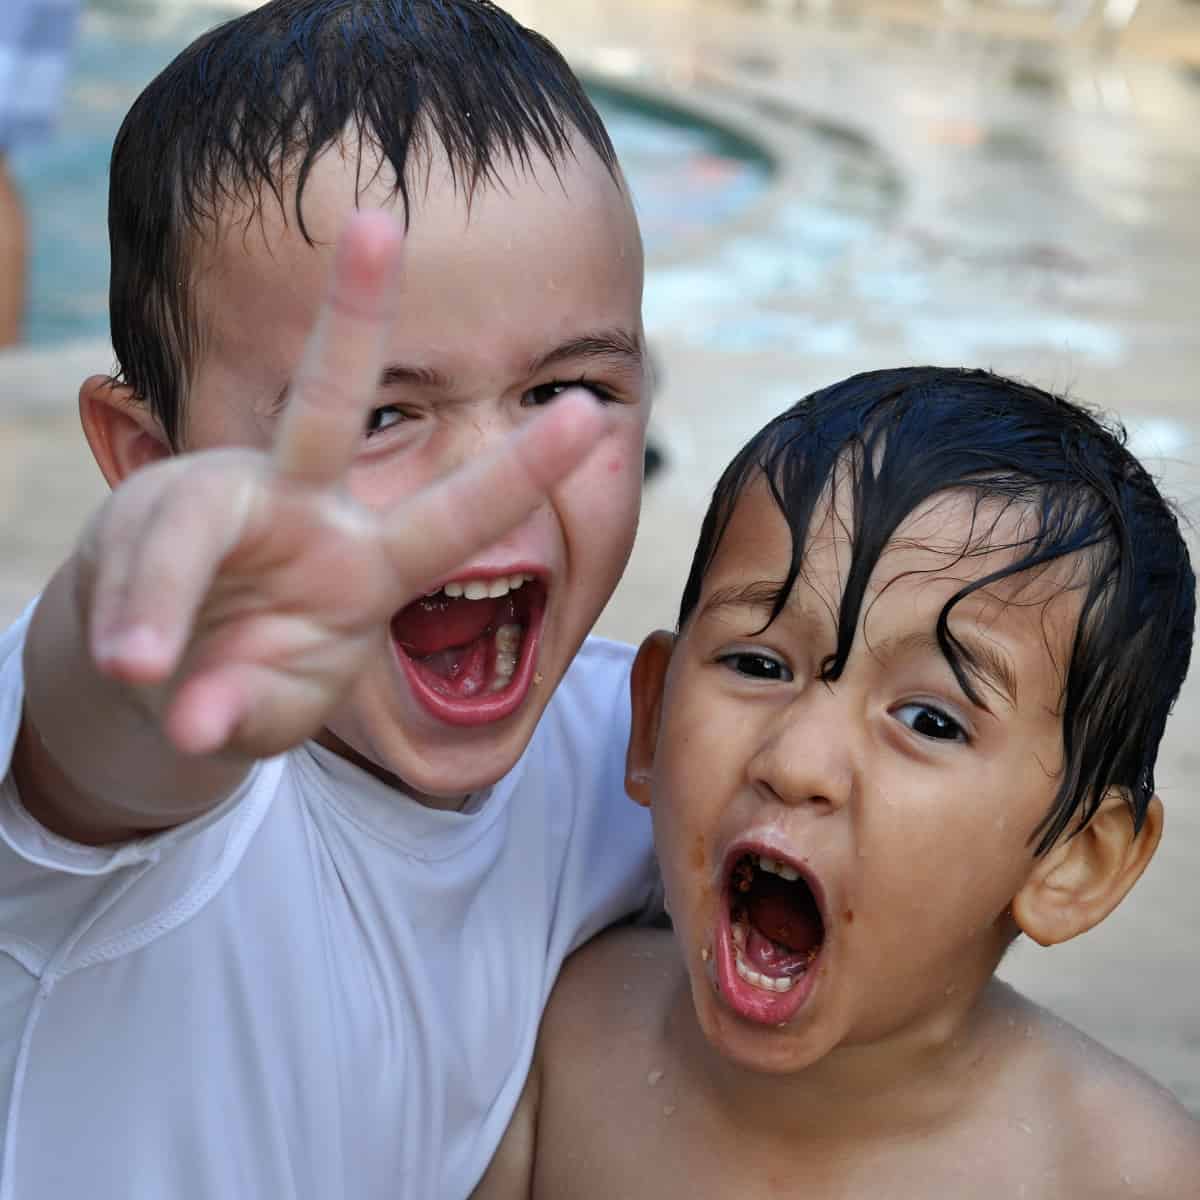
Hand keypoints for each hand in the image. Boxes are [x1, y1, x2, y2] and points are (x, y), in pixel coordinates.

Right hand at [79, 211, 608, 758]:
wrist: (153, 668)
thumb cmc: (245, 676)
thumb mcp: (272, 704)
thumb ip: (251, 710)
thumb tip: (197, 726)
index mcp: (373, 563)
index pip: (456, 514)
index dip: (522, 469)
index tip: (592, 411)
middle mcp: (305, 512)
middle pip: (326, 403)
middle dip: (353, 316)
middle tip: (379, 223)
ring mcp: (224, 506)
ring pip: (189, 517)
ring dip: (162, 595)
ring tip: (142, 666)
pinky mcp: (143, 526)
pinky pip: (134, 581)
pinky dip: (132, 630)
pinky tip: (136, 670)